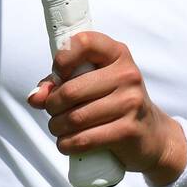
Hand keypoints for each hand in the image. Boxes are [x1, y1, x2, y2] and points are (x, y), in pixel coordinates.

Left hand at [26, 30, 186, 182]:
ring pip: (75, 118)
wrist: (151, 135)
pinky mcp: (129, 130)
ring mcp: (131, 102)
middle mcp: (127, 74)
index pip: (83, 42)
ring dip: (57, 127)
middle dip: (52, 105)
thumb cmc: (114, 102)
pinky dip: (67, 144)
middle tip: (53, 112)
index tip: (59, 75)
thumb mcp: (92, 82)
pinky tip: (67, 143)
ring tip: (59, 128)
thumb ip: (60, 83)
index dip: (62, 59)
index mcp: (116, 53)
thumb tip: (35, 97)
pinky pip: (85, 139)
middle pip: (71, 90)